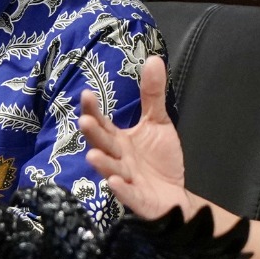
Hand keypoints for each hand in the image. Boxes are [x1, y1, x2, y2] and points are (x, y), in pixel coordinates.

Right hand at [81, 54, 191, 220]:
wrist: (175, 194)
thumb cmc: (159, 159)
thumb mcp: (157, 123)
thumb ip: (152, 95)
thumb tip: (154, 58)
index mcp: (119, 140)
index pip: (103, 124)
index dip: (93, 111)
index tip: (86, 94)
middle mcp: (118, 159)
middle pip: (103, 145)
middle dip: (94, 135)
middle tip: (84, 122)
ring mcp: (126, 180)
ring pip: (111, 170)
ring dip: (102, 164)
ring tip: (93, 155)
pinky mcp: (138, 199)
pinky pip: (128, 195)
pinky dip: (121, 189)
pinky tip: (114, 181)